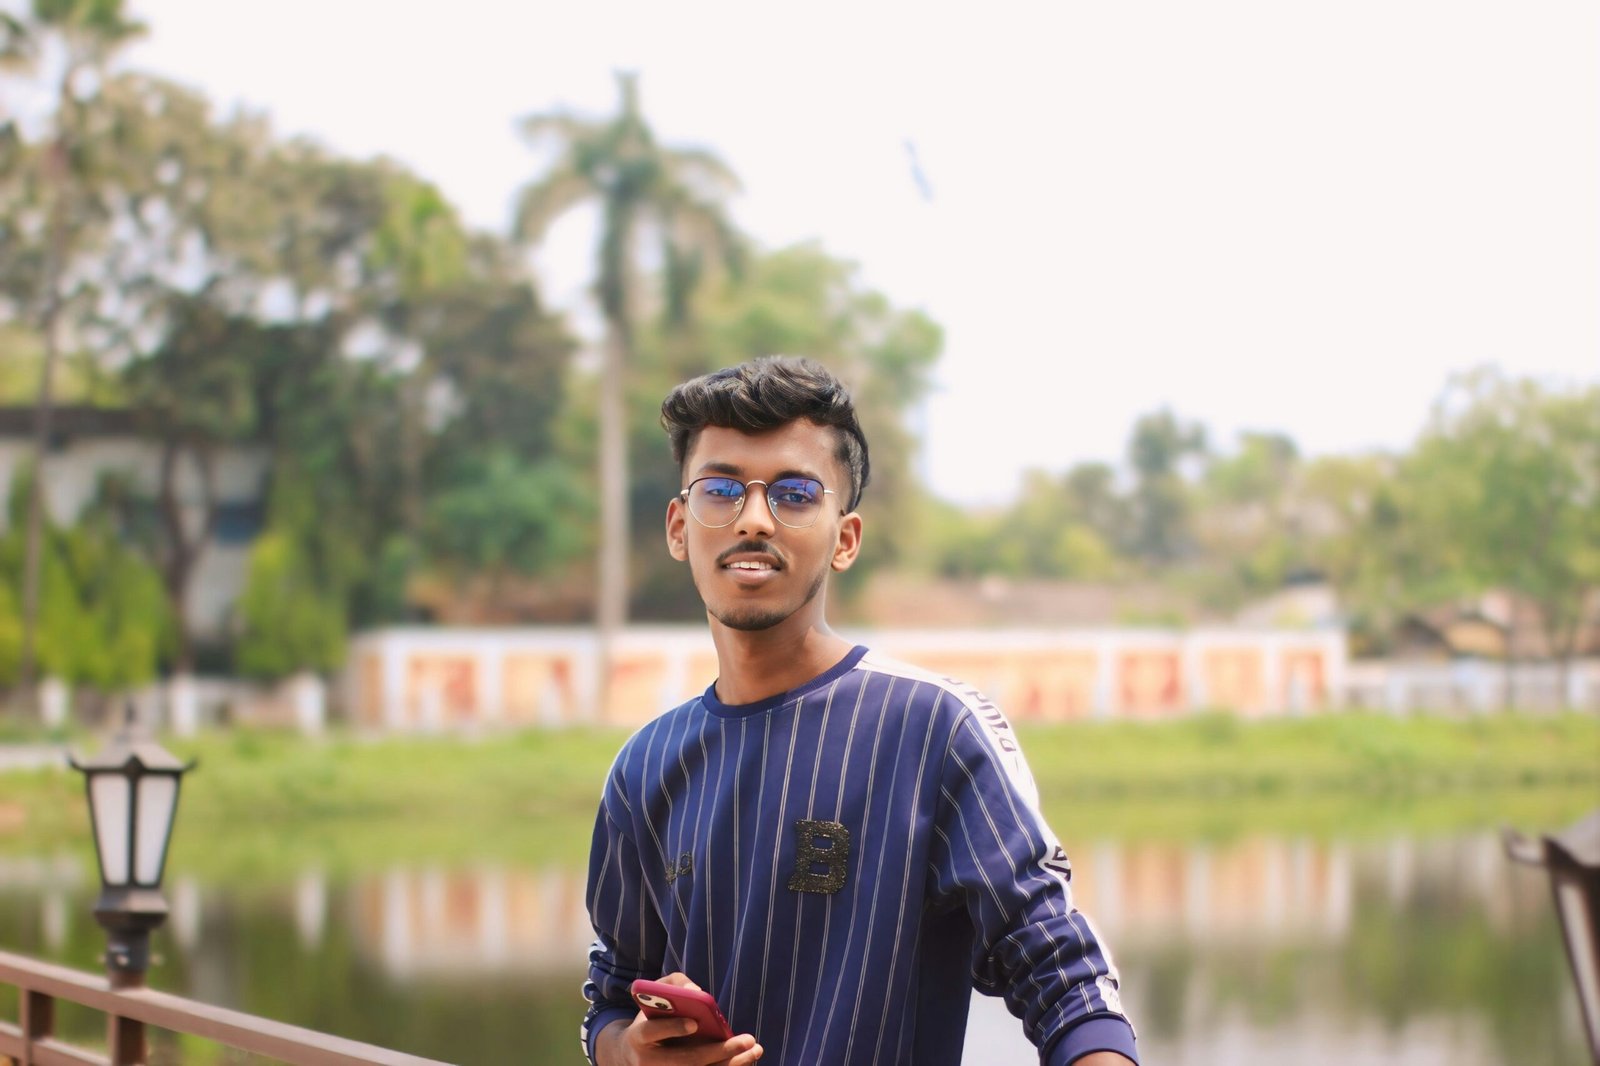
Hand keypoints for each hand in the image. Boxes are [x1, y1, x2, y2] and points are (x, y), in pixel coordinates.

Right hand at [596, 973, 763, 1065]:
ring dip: (731, 1064)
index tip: (694, 1023)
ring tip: (755, 1050)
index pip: (653, 1032)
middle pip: (686, 1060)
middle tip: (747, 1040)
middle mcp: (648, 1062)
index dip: (673, 1028)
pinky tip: (746, 1059)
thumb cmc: (652, 1014)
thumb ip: (674, 984)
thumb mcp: (656, 991)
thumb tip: (697, 992)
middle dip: (719, 1051)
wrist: (635, 1051)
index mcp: (638, 1036)